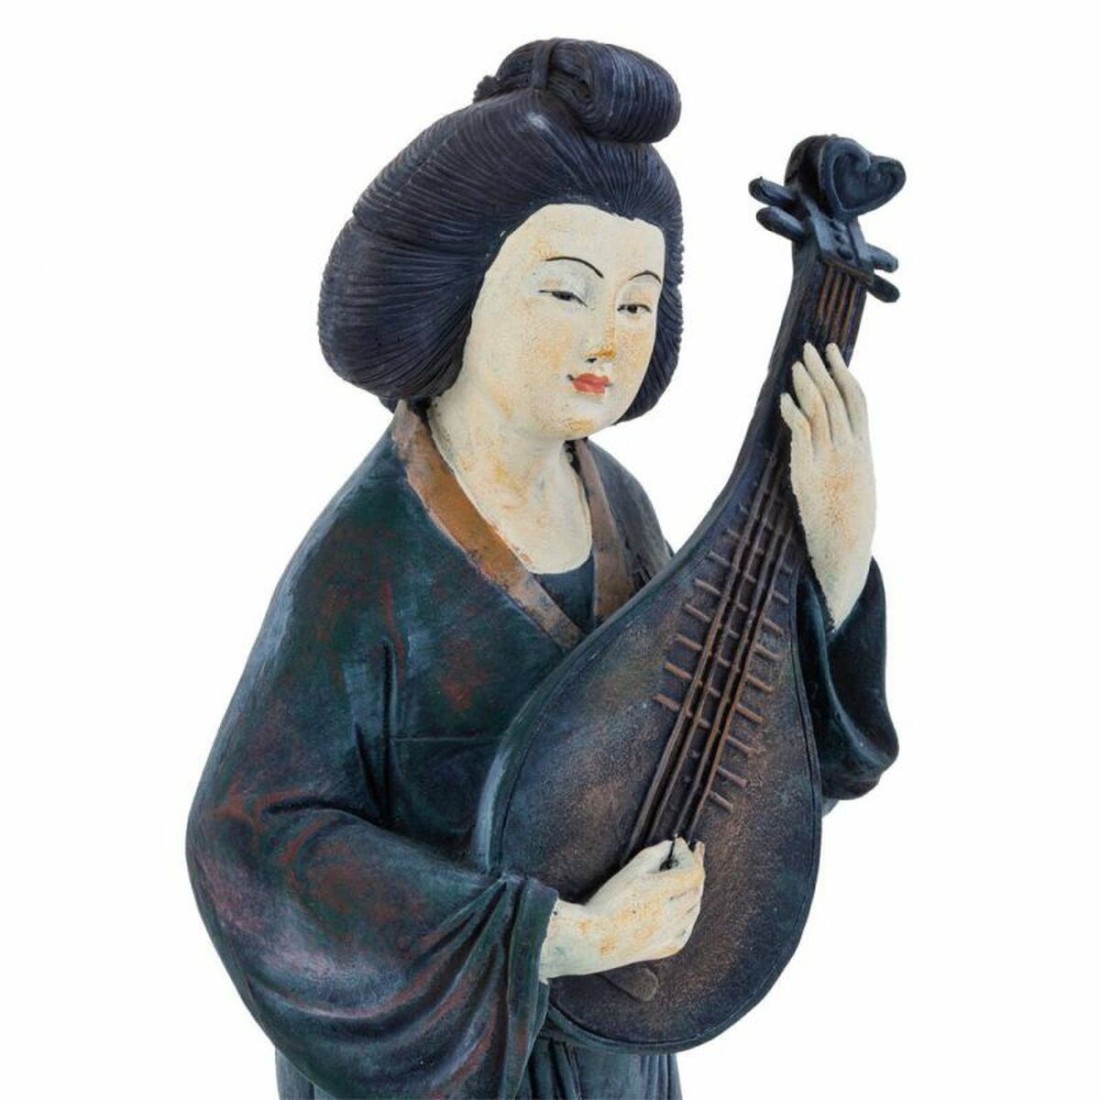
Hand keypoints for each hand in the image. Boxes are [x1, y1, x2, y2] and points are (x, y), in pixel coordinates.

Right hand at [538, 837, 704, 981]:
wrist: (592, 941)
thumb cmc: (606, 903)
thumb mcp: (629, 872)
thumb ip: (653, 855)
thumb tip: (670, 846)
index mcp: (660, 893)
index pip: (693, 872)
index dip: (689, 855)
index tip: (679, 843)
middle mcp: (669, 916)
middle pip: (696, 889)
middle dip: (696, 867)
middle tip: (693, 851)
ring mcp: (669, 935)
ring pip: (694, 910)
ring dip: (694, 889)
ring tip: (689, 874)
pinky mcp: (664, 949)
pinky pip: (686, 930)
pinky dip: (688, 915)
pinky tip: (683, 906)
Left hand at [779, 342, 874, 626]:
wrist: (846, 545)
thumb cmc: (852, 517)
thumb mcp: (860, 480)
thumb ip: (850, 454)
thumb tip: (840, 436)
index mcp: (864, 449)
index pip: (858, 399)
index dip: (845, 372)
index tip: (834, 351)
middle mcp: (850, 449)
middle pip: (836, 397)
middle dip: (821, 369)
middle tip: (808, 347)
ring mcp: (829, 459)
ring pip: (819, 410)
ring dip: (805, 384)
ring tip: (795, 365)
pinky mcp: (808, 472)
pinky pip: (800, 434)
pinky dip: (793, 413)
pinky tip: (784, 399)